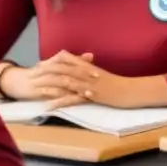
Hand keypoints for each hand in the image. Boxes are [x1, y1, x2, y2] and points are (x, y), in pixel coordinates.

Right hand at [0, 51, 98, 100]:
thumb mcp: (56, 65)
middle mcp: (50, 68)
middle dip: (83, 77)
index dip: (86, 68)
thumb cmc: (40, 74)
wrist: (16, 82)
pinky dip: (61, 97)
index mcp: (56, 61)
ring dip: (75, 88)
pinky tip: (71, 100)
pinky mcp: (37, 90)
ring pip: (61, 82)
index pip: (73, 62)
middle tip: (96, 84)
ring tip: (87, 94)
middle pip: (69, 71)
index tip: (100, 74)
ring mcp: (43, 79)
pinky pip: (50, 93)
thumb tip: (91, 55)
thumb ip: (74, 61)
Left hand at [25, 52, 144, 108]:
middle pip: (63, 69)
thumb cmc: (121, 84)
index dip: (54, 60)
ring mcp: (89, 85)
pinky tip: (49, 106)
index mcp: (90, 67)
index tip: (42, 63)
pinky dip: (60, 102)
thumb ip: (91, 69)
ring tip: (36, 89)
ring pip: (66, 82)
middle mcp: (88, 74)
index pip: (69, 59)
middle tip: (33, 74)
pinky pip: (73, 99)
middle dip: (47, 71)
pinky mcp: (92, 97)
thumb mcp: (104, 74)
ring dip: (50, 85)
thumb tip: (81, 67)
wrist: (133, 91)